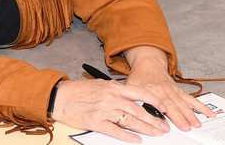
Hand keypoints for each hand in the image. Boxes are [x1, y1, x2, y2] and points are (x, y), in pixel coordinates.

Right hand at [51, 79, 168, 143]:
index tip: (163, 107)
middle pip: (138, 109)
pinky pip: (115, 131)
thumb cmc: (78, 91)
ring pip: (130, 120)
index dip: (154, 101)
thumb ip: (115, 92)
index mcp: (112, 87)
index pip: (139, 92)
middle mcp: (110, 98)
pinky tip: (137, 140)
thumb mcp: (100, 85)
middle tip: (164, 126)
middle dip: (154, 119)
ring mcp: (104, 110)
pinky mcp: (96, 122)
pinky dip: (127, 137)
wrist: (60, 97)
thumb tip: (131, 99)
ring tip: (156, 133)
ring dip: (145, 128)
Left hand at [124, 46, 215, 130]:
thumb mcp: (130, 87)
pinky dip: (200, 106)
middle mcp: (164, 90)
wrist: (148, 64)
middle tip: (187, 127)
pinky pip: (191, 99)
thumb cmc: (138, 77)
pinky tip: (209, 113)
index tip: (166, 125)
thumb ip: (133, 99)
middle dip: (181, 117)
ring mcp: (173, 91)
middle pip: (173, 105)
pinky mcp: (179, 91)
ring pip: (183, 103)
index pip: (157, 104)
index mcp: (151, 90)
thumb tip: (134, 111)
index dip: (162, 114)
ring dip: (191, 114)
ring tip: (197, 123)